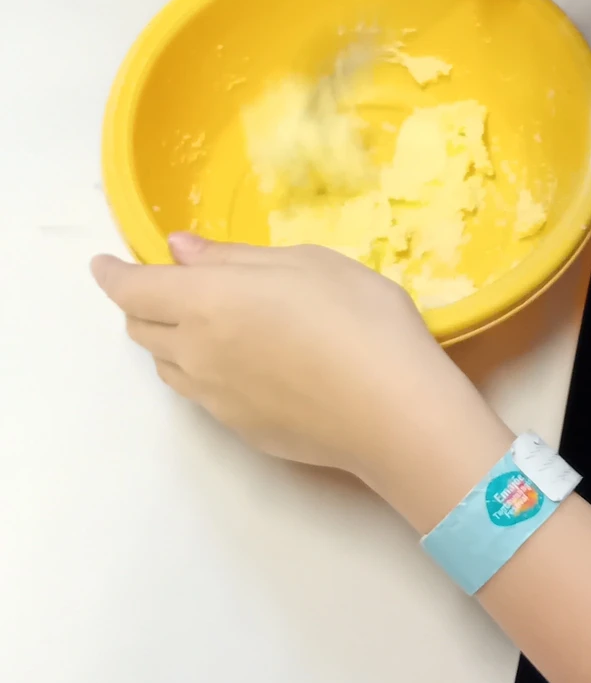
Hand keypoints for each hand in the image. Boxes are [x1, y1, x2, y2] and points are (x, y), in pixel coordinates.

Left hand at [92, 236, 510, 527]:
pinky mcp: (240, 430)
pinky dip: (201, 370)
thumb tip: (181, 252)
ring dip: (168, 340)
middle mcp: (196, 353)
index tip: (103, 264)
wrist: (394, 411)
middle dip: (141, 303)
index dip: (112, 274)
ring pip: (166, 366)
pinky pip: (201, 394)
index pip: (131, 289)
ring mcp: (215, 399)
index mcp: (205, 303)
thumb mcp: (305, 264)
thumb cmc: (359, 319)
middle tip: (168, 286)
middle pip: (140, 329)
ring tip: (205, 324)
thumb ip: (234, 258)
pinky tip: (244, 363)